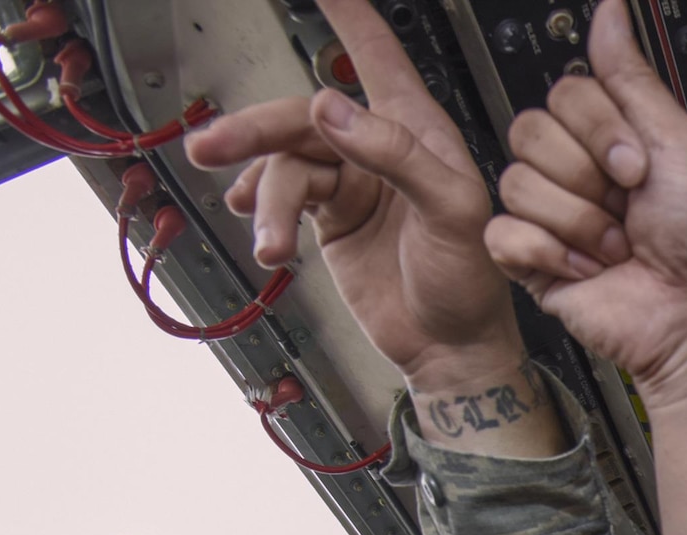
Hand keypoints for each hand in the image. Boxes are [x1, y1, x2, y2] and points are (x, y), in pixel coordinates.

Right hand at [184, 0, 520, 391]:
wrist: (450, 350)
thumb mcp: (451, 214)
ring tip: (262, 235)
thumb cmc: (472, 284)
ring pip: (284, 162)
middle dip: (255, 131)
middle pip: (302, 116)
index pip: (378, 55)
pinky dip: (260, 209)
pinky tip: (253, 225)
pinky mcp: (329, 216)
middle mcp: (380, 148)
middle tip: (214, 147)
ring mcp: (352, 181)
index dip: (347, 15)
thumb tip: (330, 109)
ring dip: (262, 194)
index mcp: (419, 133)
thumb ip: (396, 156)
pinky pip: (279, 194)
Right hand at [484, 0, 686, 408]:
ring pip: (516, 181)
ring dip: (579, 222)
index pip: (565, 95)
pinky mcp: (529, 260)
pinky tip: (586, 268)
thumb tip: (612, 11)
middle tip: (628, 207)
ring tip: (615, 246)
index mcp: (608, 138)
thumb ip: (632, 77)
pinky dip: (549, 253)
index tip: (639, 166)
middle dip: (588, 176)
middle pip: (530, 131)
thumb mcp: (679, 142)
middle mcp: (574, 171)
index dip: (599, 130)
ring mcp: (549, 215)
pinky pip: (502, 233)